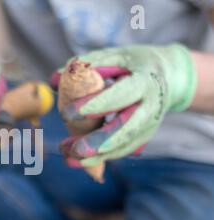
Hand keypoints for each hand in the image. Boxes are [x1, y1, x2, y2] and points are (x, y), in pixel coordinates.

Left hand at [57, 44, 196, 166]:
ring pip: (122, 146)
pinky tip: (76, 159)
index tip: (67, 113)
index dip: (95, 105)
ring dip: (96, 157)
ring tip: (69, 158)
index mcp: (145, 82)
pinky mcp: (143, 138)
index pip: (121, 95)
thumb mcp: (116, 57)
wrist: (170, 77)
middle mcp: (151, 107)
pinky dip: (99, 159)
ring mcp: (149, 126)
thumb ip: (87, 65)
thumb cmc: (136, 64)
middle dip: (99, 142)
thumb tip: (54, 79)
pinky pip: (120, 151)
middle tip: (74, 150)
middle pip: (126, 129)